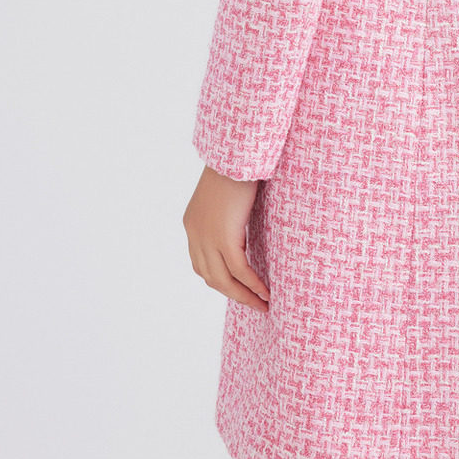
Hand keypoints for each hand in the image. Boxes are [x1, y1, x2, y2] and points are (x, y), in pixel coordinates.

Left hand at [184, 167, 270, 311]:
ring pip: (223, 281)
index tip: (239, 289)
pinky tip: (266, 292)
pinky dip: (252, 285)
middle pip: (211, 278)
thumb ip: (228, 215)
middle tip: (255, 304)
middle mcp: (195, 234)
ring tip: (263, 304)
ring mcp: (207, 237)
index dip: (220, 280)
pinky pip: (239, 271)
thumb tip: (245, 229)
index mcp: (192, 224)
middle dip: (233, 294)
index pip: (202, 264)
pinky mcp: (224, 237)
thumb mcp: (227, 196)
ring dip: (244, 296)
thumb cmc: (240, 167)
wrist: (237, 154)